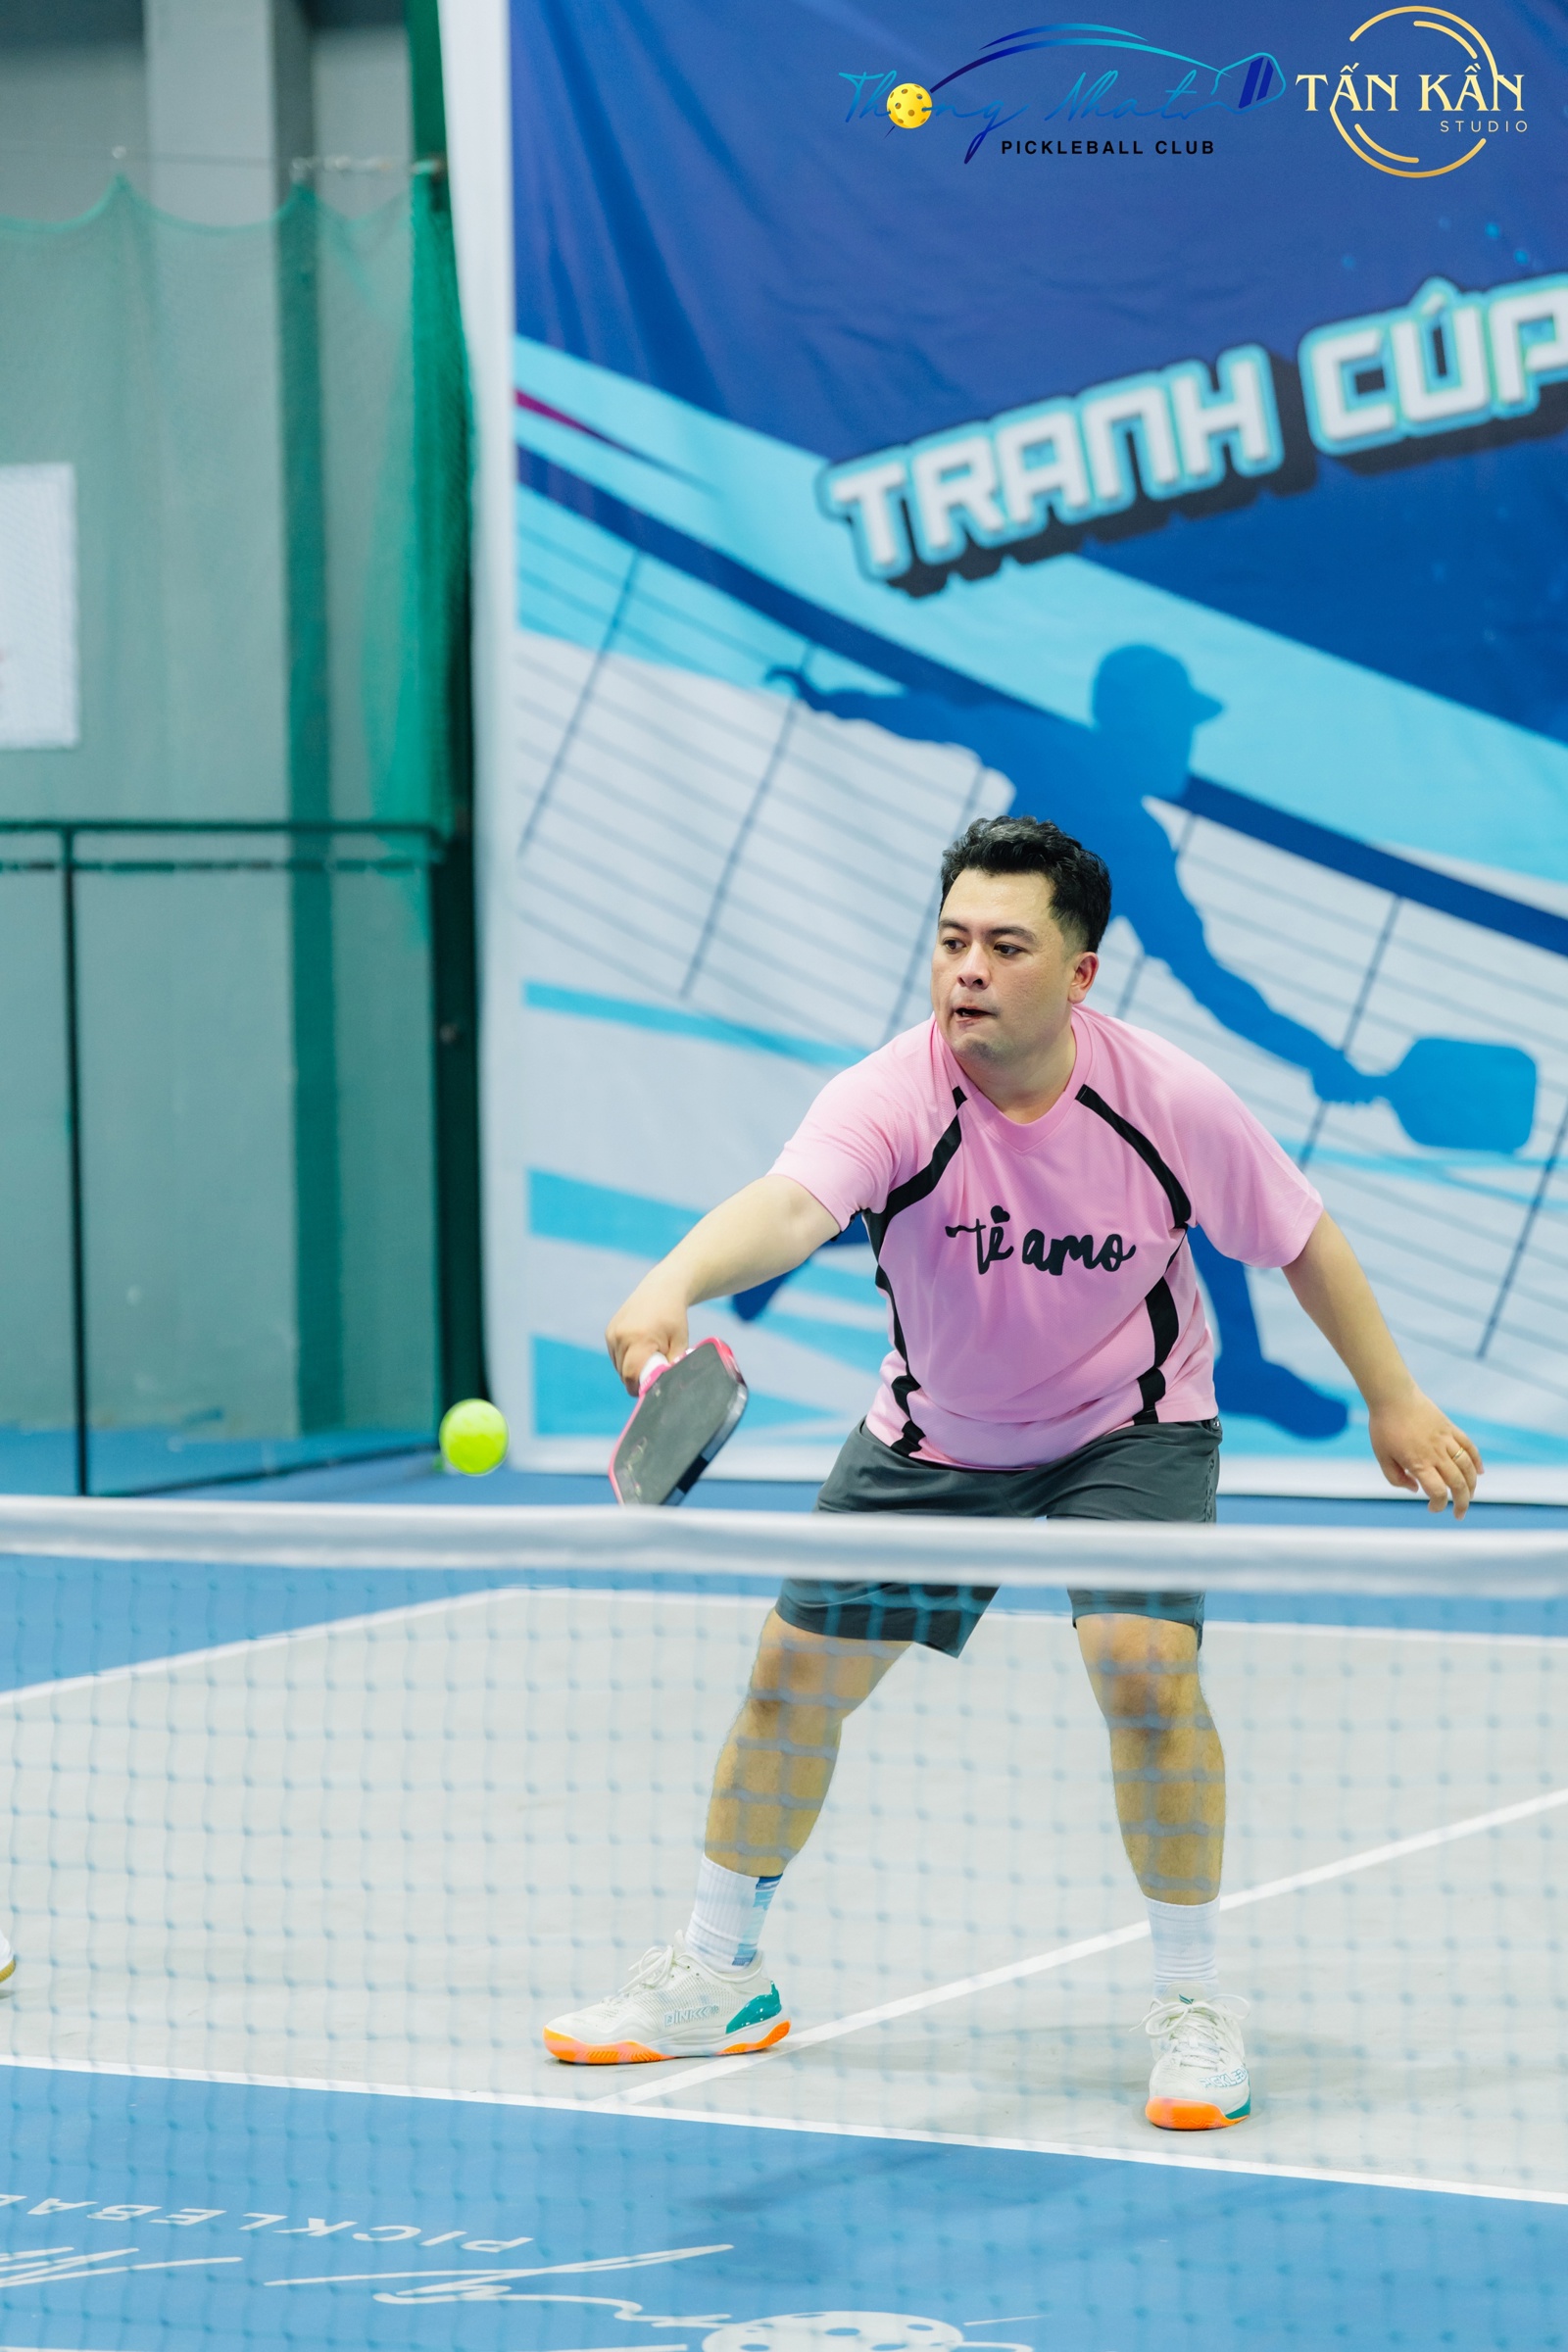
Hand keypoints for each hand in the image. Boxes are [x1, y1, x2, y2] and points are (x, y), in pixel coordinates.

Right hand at [606, 1277, 689, 1395]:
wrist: (661, 1289)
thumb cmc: (674, 1318)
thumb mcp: (679, 1343)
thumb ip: (671, 1366)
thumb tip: (666, 1387)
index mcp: (639, 1339)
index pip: (631, 1376)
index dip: (639, 1389)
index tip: (650, 1391)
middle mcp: (621, 1336)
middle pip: (624, 1374)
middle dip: (637, 1378)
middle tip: (655, 1369)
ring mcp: (612, 1334)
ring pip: (618, 1366)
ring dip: (631, 1369)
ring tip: (649, 1354)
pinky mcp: (609, 1332)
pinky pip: (615, 1356)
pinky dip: (626, 1358)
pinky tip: (640, 1347)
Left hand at [1368, 1389, 1482, 1516]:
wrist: (1393, 1396)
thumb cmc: (1384, 1427)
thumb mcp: (1382, 1456)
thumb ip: (1395, 1478)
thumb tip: (1416, 1489)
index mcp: (1418, 1462)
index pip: (1438, 1491)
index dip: (1438, 1505)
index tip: (1433, 1508)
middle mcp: (1436, 1453)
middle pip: (1458, 1483)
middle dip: (1462, 1502)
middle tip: (1459, 1513)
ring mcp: (1446, 1440)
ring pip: (1468, 1467)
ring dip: (1472, 1485)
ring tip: (1469, 1495)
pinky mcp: (1450, 1429)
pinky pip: (1469, 1447)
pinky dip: (1477, 1461)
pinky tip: (1479, 1473)